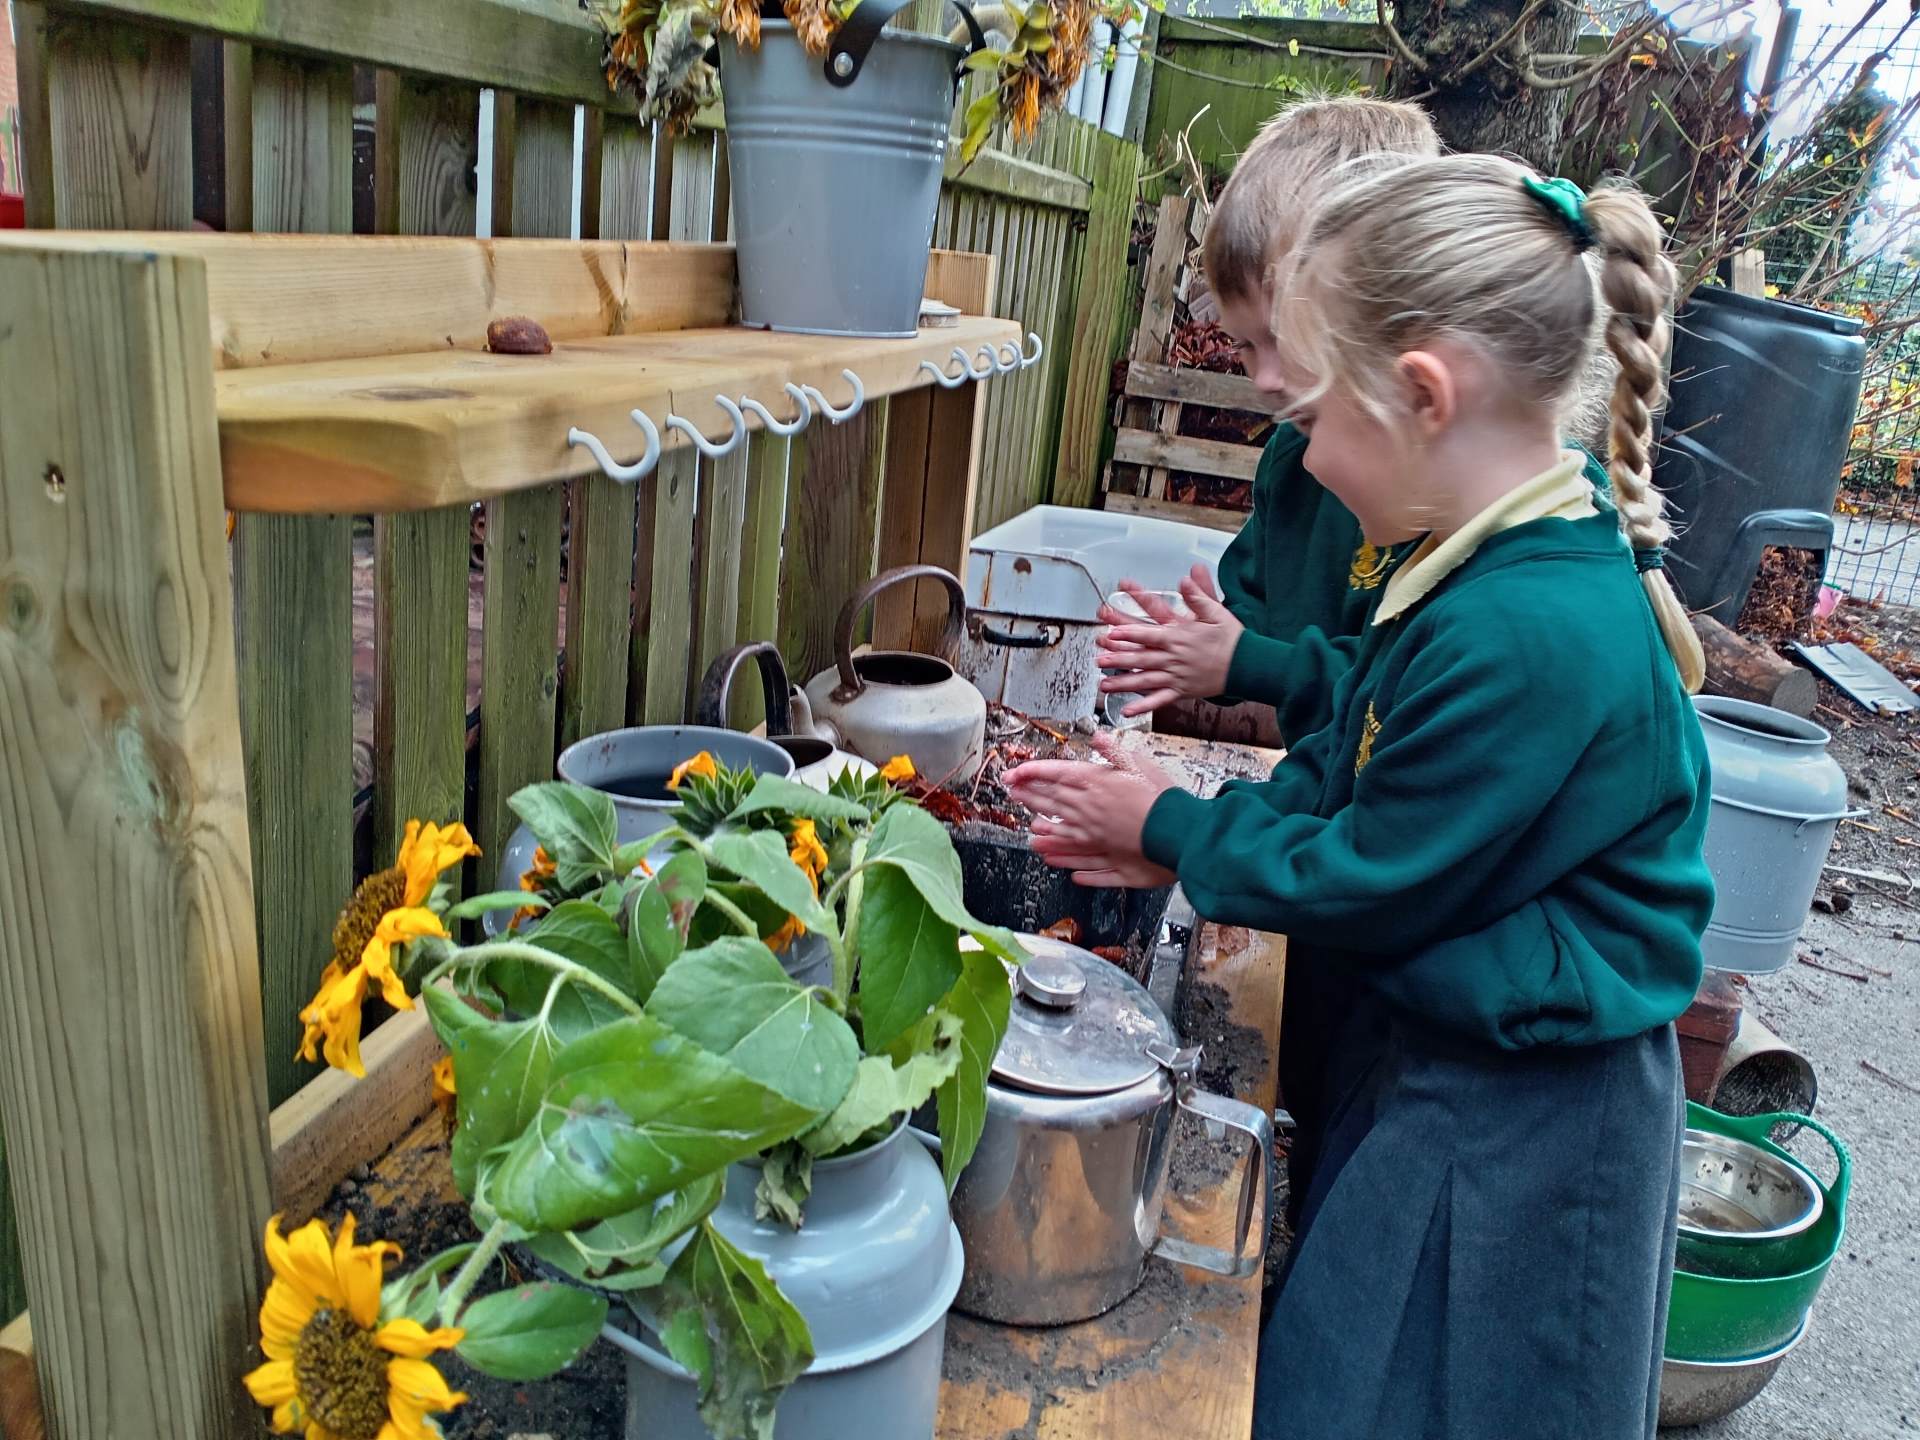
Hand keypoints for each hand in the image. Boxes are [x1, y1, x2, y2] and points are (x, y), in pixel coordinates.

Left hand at [1004, 733, 1180, 888]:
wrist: (1176, 830)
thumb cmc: (1160, 797)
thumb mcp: (1139, 763)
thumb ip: (1114, 751)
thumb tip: (1097, 737)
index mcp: (1094, 783)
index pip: (1055, 774)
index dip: (1031, 772)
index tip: (1014, 773)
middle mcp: (1088, 809)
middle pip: (1051, 801)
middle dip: (1029, 795)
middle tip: (1013, 793)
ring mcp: (1094, 834)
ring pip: (1059, 830)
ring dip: (1041, 827)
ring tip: (1028, 826)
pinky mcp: (1105, 854)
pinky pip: (1077, 856)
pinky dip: (1062, 857)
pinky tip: (1053, 859)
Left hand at [1096, 566, 1243, 716]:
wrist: (1248, 665)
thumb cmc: (1232, 638)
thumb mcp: (1216, 612)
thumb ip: (1198, 596)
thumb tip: (1185, 578)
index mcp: (1179, 638)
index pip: (1149, 635)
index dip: (1128, 634)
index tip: (1110, 633)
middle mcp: (1175, 658)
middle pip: (1141, 658)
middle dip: (1118, 659)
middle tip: (1098, 660)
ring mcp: (1177, 677)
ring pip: (1145, 680)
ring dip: (1123, 682)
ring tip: (1104, 684)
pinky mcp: (1182, 691)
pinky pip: (1159, 700)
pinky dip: (1143, 706)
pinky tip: (1126, 710)